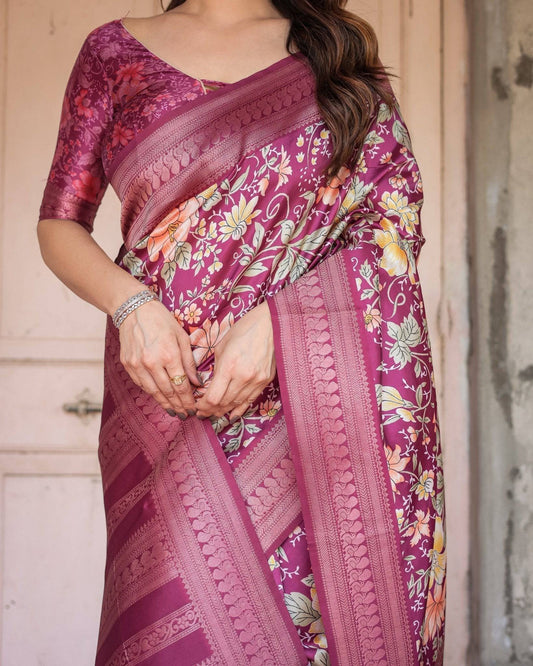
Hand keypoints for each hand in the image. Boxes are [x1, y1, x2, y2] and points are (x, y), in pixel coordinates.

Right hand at [118, 298, 201, 418]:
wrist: (134, 310)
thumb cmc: (162, 321)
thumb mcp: (181, 337)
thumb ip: (189, 362)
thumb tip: (197, 383)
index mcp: (169, 354)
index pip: (181, 385)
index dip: (188, 400)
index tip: (193, 408)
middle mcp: (152, 362)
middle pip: (167, 391)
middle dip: (178, 405)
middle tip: (185, 414)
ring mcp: (137, 365)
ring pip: (153, 391)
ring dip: (165, 404)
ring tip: (174, 412)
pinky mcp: (128, 365)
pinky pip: (142, 384)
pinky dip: (152, 393)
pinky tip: (160, 398)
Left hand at [195, 301, 275, 420]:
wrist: (270, 325)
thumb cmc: (243, 330)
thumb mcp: (222, 346)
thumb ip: (216, 368)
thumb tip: (209, 384)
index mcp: (229, 366)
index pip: (213, 397)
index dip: (202, 406)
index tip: (196, 407)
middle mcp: (243, 376)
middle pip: (223, 403)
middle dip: (210, 411)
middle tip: (201, 414)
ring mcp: (256, 380)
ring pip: (236, 404)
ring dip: (223, 411)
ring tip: (213, 414)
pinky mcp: (265, 381)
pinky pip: (250, 401)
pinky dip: (239, 410)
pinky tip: (231, 415)